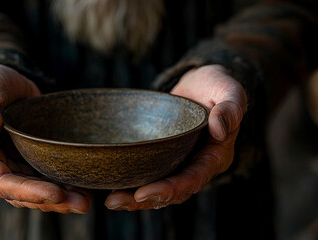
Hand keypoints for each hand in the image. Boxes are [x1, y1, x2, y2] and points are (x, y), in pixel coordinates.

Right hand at [0, 64, 91, 213]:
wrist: (11, 85)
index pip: (3, 182)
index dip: (28, 191)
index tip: (55, 193)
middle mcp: (0, 167)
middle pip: (24, 195)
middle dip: (52, 201)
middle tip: (82, 204)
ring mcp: (18, 166)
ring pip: (38, 192)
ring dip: (62, 200)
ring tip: (86, 201)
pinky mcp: (34, 161)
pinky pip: (48, 179)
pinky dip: (65, 187)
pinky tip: (85, 189)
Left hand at [105, 64, 246, 209]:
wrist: (200, 85)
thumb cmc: (216, 86)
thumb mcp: (229, 90)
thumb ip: (230, 107)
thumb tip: (220, 129)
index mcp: (215, 156)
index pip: (193, 179)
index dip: (170, 189)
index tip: (143, 193)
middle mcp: (197, 166)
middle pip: (173, 192)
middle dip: (145, 199)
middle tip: (115, 201)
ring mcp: (180, 163)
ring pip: (159, 188)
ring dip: (135, 198)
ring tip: (110, 201)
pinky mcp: (165, 157)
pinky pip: (150, 174)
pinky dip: (133, 181)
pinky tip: (112, 185)